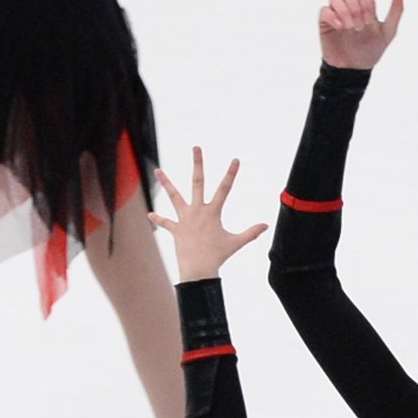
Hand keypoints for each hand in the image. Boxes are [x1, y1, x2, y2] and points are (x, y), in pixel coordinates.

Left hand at [152, 146, 265, 282]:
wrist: (198, 270)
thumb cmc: (218, 256)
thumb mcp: (236, 243)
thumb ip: (251, 232)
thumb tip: (267, 225)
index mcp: (212, 212)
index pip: (225, 189)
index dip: (231, 174)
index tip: (235, 159)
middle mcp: (197, 211)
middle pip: (197, 182)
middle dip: (198, 164)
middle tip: (196, 148)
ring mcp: (185, 219)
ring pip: (174, 196)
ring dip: (166, 183)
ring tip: (158, 170)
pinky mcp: (176, 229)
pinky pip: (166, 223)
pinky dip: (158, 219)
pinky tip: (150, 214)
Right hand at [318, 0, 404, 70]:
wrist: (354, 69)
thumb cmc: (371, 51)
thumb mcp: (388, 32)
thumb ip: (395, 11)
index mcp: (364, 6)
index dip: (366, 2)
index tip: (369, 21)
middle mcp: (349, 6)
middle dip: (355, 6)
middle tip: (360, 25)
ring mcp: (336, 14)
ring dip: (345, 12)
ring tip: (350, 28)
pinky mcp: (325, 23)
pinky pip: (324, 10)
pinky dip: (332, 16)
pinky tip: (340, 28)